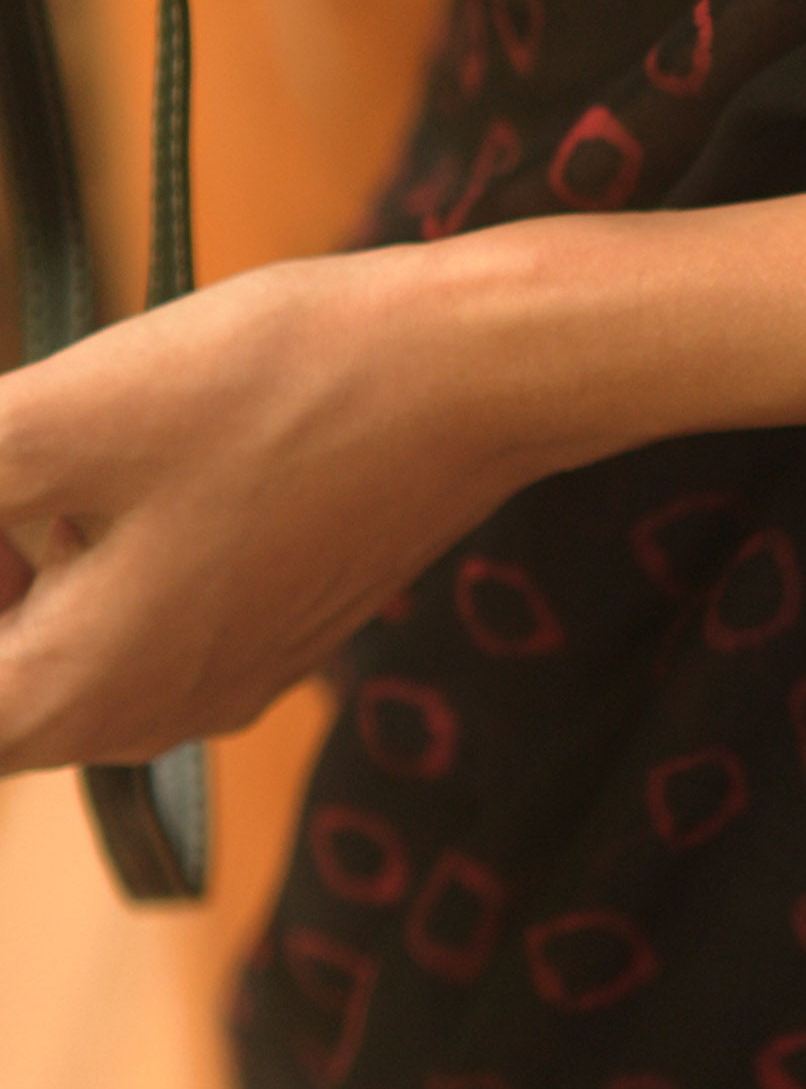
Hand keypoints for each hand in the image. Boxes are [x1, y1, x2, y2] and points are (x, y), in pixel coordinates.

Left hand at [0, 245, 532, 774]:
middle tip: (8, 455)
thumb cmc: (277, 385)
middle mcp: (151, 715)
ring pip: (56, 653)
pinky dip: (89, 558)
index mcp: (81, 689)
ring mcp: (223, 679)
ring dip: (19, 566)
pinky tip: (121, 459)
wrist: (476, 373)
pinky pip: (137, 624)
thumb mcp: (64, 416)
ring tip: (45, 445)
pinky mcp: (272, 626)